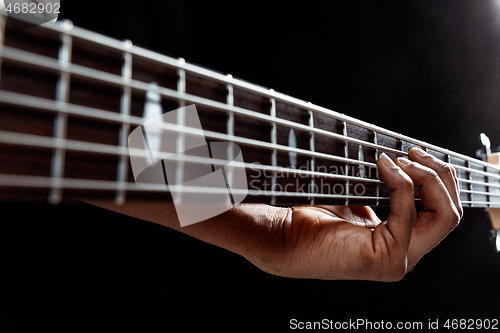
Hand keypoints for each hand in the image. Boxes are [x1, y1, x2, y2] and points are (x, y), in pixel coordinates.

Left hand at [254, 148, 462, 280]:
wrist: (284, 237)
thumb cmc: (314, 217)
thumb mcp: (360, 199)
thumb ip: (387, 190)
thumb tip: (405, 159)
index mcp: (400, 242)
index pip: (443, 212)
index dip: (437, 179)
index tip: (414, 153)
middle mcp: (405, 255)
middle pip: (450, 214)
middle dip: (439, 176)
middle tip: (414, 153)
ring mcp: (398, 260)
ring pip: (442, 215)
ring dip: (425, 178)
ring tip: (400, 160)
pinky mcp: (386, 259)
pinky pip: (407, 213)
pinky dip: (401, 184)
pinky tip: (383, 167)